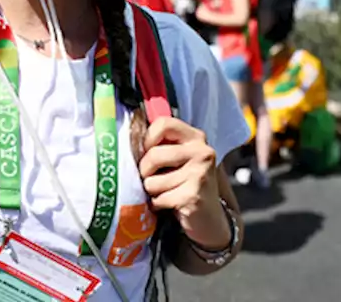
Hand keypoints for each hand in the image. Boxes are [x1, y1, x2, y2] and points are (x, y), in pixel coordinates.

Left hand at [139, 117, 227, 249]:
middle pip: (154, 154)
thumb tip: (131, 140)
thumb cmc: (187, 184)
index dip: (148, 138)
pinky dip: (157, 204)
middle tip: (150, 178)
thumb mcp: (180, 158)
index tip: (146, 151)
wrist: (209, 218)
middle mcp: (201, 152)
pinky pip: (158, 198)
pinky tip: (168, 204)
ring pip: (152, 181)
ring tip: (163, 192)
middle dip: (144, 171)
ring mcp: (199, 174)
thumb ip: (163, 144)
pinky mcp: (193, 196)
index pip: (164, 123)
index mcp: (196, 137)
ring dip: (151, 191)